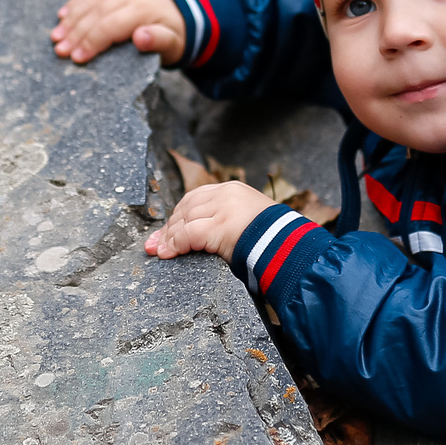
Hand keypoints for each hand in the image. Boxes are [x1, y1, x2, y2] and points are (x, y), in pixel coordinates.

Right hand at [53, 0, 185, 65]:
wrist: (185, 10)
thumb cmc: (176, 35)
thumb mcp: (175, 44)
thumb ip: (160, 41)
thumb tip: (140, 37)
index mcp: (143, 10)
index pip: (111, 25)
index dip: (92, 41)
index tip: (77, 59)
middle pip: (96, 13)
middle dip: (75, 33)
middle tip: (59, 51)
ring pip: (91, 0)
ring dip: (71, 19)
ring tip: (55, 37)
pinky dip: (76, 3)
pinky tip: (62, 16)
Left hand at [145, 180, 274, 260]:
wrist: (291, 247)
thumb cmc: (273, 239)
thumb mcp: (248, 222)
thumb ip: (226, 221)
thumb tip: (203, 236)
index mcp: (232, 190)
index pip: (195, 198)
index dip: (178, 216)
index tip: (166, 232)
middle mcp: (226, 194)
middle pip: (186, 208)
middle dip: (168, 228)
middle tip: (154, 245)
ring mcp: (224, 209)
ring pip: (184, 220)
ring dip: (168, 238)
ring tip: (159, 252)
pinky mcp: (221, 226)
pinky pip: (189, 234)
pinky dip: (175, 244)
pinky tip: (168, 254)